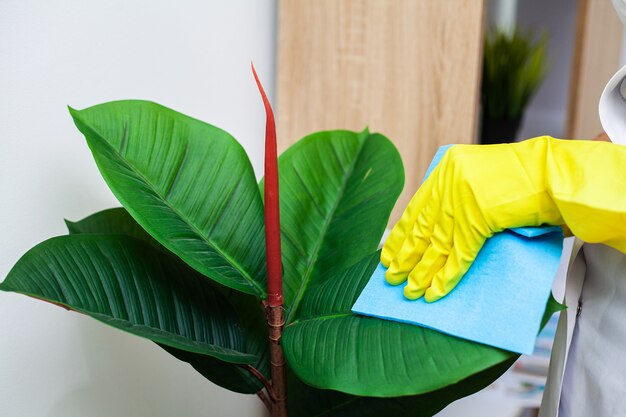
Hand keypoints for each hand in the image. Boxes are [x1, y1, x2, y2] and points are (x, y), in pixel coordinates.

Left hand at [381, 138, 562, 301]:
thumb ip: (458, 193)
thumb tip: (439, 225)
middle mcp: (449, 181)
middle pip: (421, 228)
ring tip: (410, 291)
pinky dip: (446, 276)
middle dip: (404, 257)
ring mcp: (462, 199)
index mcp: (447, 168)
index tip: (387, 254)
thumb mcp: (482, 175)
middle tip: (390, 278)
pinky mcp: (478, 218)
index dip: (401, 236)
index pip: (416, 208)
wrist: (555, 174)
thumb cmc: (526, 177)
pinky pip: (459, 254)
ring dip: (421, 272)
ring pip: (435, 244)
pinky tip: (435, 292)